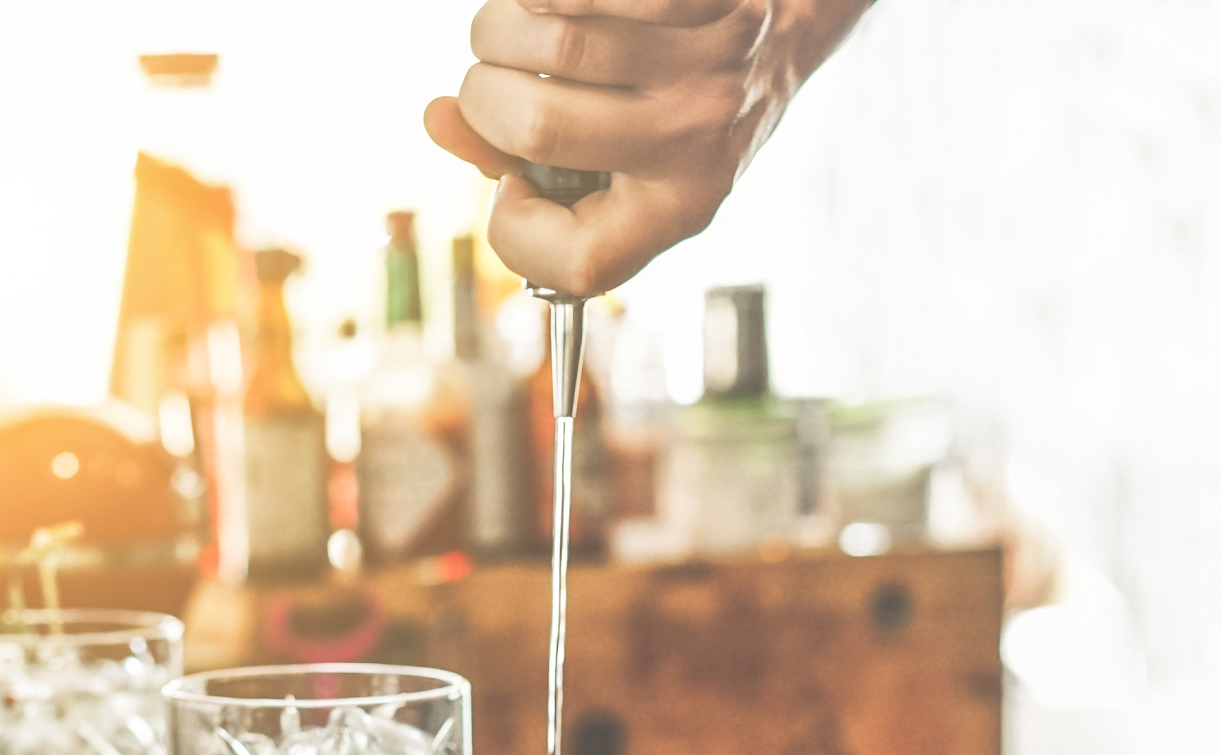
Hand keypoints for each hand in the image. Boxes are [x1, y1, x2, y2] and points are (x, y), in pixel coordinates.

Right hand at [424, 0, 875, 297]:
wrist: (782, 39)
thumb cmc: (667, 109)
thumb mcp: (610, 162)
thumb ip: (513, 158)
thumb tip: (438, 118)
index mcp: (674, 209)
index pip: (579, 262)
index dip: (514, 233)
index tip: (511, 188)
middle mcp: (698, 143)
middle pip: (537, 123)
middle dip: (481, 95)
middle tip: (489, 82)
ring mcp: (713, 66)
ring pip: (552, 40)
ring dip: (501, 27)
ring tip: (514, 28)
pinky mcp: (715, 2)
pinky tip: (547, 2)